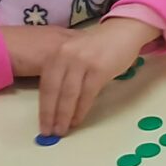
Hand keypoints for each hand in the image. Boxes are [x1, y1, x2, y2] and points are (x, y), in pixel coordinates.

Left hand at [2, 16, 156, 134]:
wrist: (122, 32)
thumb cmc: (98, 48)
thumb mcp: (74, 55)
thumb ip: (63, 73)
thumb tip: (55, 104)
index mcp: (56, 53)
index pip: (45, 85)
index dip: (43, 108)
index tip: (43, 125)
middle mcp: (66, 55)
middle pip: (54, 91)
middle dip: (51, 115)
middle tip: (50, 132)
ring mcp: (82, 61)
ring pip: (69, 94)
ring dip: (65, 115)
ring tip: (63, 130)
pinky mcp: (99, 69)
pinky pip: (87, 94)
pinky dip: (81, 110)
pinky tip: (77, 120)